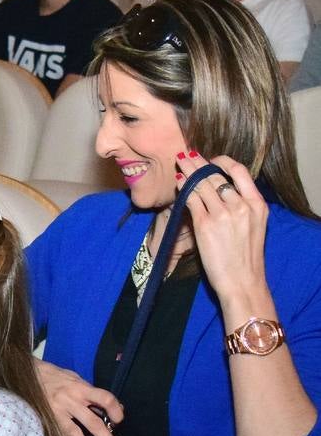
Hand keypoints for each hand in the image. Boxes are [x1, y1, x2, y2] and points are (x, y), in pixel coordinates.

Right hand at [36, 359, 124, 435]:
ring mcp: (57, 412)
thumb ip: (91, 391)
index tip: (119, 420)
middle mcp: (70, 400)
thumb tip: (113, 406)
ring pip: (76, 434)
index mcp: (79, 387)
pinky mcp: (48, 420)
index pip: (104, 398)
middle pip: (93, 423)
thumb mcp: (74, 378)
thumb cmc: (53, 375)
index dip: (115, 410)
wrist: (25, 373)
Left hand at [175, 151, 268, 308]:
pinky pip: (191, 198)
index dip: (222, 161)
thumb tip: (222, 191)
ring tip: (179, 162)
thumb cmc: (245, 257)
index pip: (240, 171)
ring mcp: (223, 214)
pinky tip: (178, 181)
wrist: (242, 281)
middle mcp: (241, 205)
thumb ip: (242, 207)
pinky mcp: (205, 224)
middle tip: (187, 154)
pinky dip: (184, 187)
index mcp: (257, 204)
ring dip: (188, 170)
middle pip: (216, 175)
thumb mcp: (254, 226)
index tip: (211, 159)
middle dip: (199, 162)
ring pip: (202, 183)